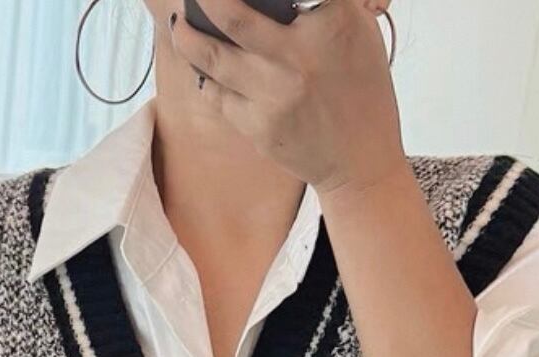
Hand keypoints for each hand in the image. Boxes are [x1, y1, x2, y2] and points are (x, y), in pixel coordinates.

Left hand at [169, 0, 404, 194]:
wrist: (359, 160)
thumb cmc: (359, 90)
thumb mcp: (357, 32)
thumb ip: (322, 4)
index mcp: (333, 22)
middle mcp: (300, 56)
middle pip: (233, 17)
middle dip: (205, 0)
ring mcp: (276, 94)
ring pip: (212, 57)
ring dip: (186, 36)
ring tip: (179, 23)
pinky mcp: (259, 126)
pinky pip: (218, 94)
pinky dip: (204, 76)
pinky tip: (200, 64)